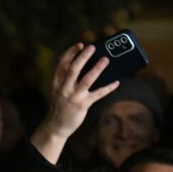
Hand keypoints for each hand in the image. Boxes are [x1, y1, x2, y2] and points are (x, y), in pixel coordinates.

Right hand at [31, 42, 119, 163]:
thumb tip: (87, 66)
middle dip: (83, 56)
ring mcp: (73, 97)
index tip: (80, 45)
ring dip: (97, 68)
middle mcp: (64, 88)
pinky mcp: (82, 105)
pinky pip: (98, 94)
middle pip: (74, 68)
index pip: (62, 63)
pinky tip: (116, 82)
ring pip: (87, 79)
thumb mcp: (57, 91)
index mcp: (56, 82)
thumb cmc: (60, 106)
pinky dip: (108, 87)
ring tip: (106, 60)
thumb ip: (66, 79)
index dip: (70, 52)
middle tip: (93, 47)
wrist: (55, 126)